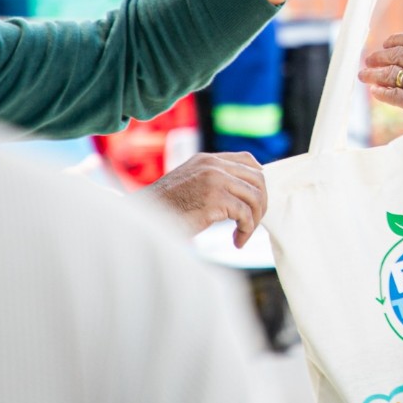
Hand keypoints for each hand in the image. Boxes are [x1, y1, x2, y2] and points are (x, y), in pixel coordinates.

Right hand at [138, 152, 266, 247]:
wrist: (141, 221)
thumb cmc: (165, 210)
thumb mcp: (191, 186)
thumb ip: (214, 182)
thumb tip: (245, 194)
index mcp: (207, 159)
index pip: (248, 160)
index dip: (258, 181)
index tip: (256, 202)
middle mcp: (212, 164)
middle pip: (258, 179)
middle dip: (261, 203)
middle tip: (252, 223)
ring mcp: (214, 179)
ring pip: (255, 197)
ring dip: (255, 220)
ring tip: (243, 234)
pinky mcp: (215, 198)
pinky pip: (245, 214)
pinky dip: (246, 231)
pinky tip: (237, 242)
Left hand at [359, 33, 402, 138]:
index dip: (397, 40)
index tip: (387, 43)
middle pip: (399, 54)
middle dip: (380, 55)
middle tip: (370, 58)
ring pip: (393, 74)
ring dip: (375, 74)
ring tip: (364, 75)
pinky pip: (396, 95)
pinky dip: (383, 92)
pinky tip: (375, 91)